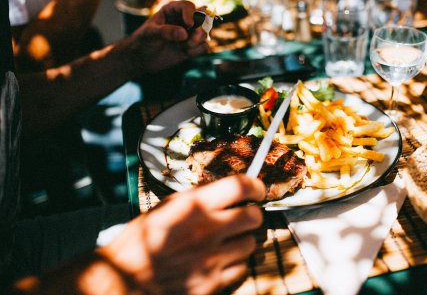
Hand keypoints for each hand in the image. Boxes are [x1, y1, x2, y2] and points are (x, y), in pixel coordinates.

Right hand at [99, 175, 265, 293]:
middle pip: (254, 216)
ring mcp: (212, 258)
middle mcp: (207, 229)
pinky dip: (235, 263)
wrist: (125, 278)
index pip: (240, 186)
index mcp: (194, 205)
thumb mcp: (166, 207)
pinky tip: (221, 260)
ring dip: (244, 240)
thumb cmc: (143, 239)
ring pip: (251, 243)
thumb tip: (229, 191)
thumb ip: (199, 197)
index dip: (256, 186)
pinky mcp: (212, 282)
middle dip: (253, 214)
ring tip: (228, 240)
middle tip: (246, 216)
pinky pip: (241, 268)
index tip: (258, 190)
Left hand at [124, 0, 208, 74]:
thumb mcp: (149, 34)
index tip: (189, 25)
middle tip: (192, 37)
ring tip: (183, 47)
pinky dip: (197, 50)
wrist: (141, 59)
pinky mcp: (193, 46)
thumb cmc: (142, 42)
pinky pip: (204, 46)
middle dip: (200, 28)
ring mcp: (189, 33)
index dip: (191, 14)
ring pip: (205, 33)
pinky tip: (185, 52)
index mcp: (172, 10)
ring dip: (196, 41)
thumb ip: (165, 31)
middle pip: (203, 17)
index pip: (188, 6)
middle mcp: (184, 19)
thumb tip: (184, 33)